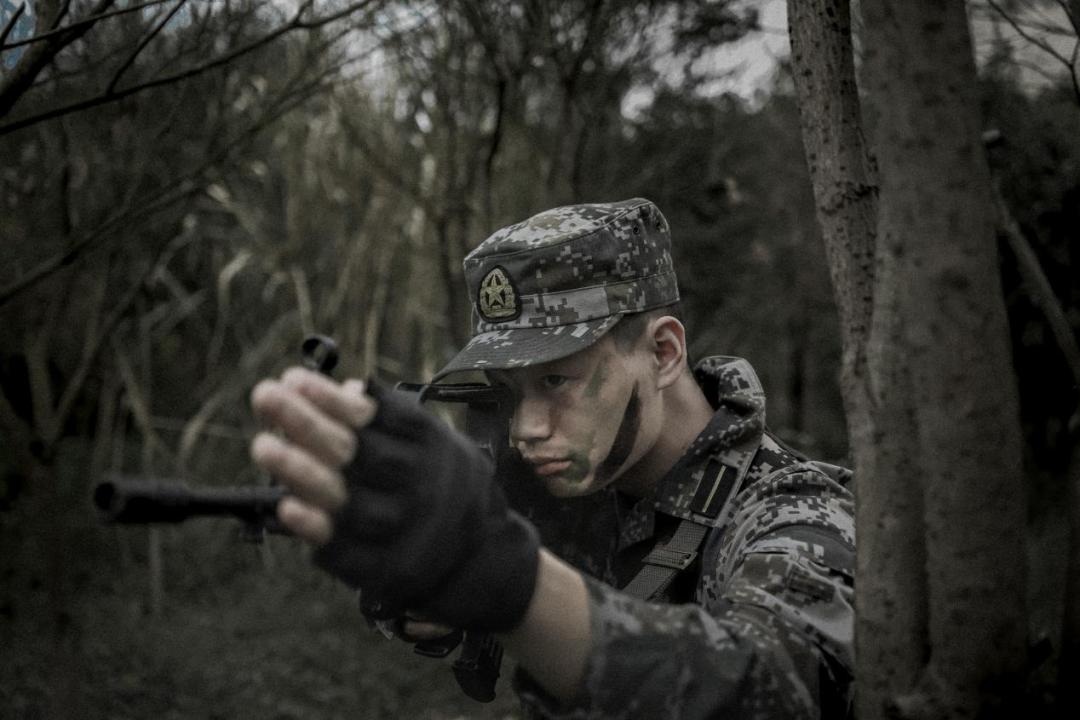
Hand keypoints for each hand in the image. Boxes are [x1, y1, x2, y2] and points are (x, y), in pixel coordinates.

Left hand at [250, 369, 539, 632]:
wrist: (481, 559)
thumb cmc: (441, 485)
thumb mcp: (434, 442)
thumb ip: (394, 419)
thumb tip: (347, 388)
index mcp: (436, 449)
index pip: (382, 418)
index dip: (335, 400)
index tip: (294, 378)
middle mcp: (425, 489)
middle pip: (362, 455)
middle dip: (309, 424)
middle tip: (264, 396)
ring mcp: (407, 534)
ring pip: (351, 502)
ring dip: (303, 473)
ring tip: (262, 445)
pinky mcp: (388, 572)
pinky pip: (348, 552)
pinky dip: (316, 528)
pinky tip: (285, 506)